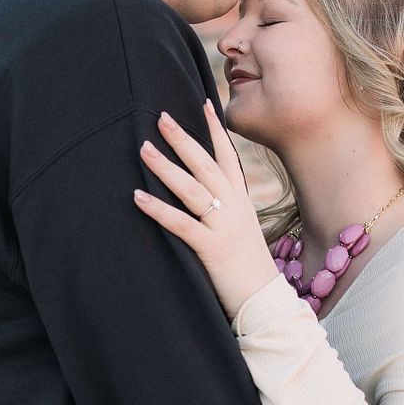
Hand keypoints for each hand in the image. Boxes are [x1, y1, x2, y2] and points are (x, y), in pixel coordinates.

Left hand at [133, 101, 284, 320]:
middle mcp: (234, 207)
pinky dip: (158, 208)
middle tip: (161, 117)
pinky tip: (138, 196)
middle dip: (183, 139)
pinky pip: (181, 223)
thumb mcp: (242, 230)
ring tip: (143, 148)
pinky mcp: (212, 248)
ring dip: (166, 166)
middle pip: (205, 164)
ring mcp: (223, 226)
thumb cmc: (250, 269)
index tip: (205, 102)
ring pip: (191, 188)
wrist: (265, 302)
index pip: (228, 156)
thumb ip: (226, 210)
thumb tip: (208, 196)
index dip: (215, 130)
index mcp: (241, 201)